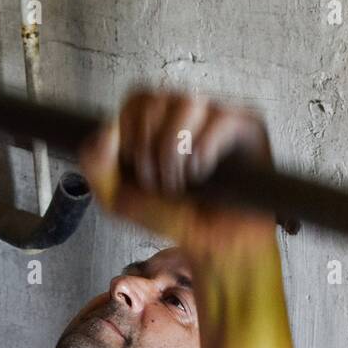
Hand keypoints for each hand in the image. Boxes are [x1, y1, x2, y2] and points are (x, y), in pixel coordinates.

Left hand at [80, 91, 276, 258]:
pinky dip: (203, 150)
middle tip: (158, 183)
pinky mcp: (248, 127)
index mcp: (161, 122)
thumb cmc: (180, 222)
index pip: (137, 98)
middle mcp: (190, 113)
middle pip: (156, 98)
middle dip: (147, 146)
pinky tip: (202, 174)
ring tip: (179, 182)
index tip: (135, 168)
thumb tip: (104, 134)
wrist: (218, 250)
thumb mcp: (122, 201)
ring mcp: (219, 116)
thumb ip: (99, 168)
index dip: (128, 129)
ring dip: (172, 149)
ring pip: (186, 102)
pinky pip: (220, 118)